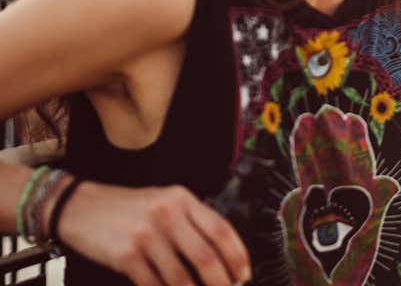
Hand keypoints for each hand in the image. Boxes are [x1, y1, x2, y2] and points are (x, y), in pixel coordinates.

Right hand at [57, 181, 250, 284]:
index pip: (220, 229)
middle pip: (206, 256)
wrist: (81, 207)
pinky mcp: (126, 256)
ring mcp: (146, 236)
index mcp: (182, 199)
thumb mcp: (164, 201)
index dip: (237, 255)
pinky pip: (154, 284)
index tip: (244, 274)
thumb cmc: (128, 208)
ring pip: (181, 276)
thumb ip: (191, 220)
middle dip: (221, 281)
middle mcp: (167, 214)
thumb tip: (220, 254)